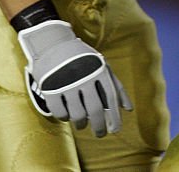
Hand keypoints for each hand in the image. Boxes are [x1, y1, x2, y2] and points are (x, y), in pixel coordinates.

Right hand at [18, 19, 132, 136]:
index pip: (110, 99)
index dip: (114, 117)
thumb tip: (128, 109)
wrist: (53, 43)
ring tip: (82, 125)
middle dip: (99, 126)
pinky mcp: (50, 88)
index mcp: (99, 70)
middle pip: (94, 110)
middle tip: (101, 134)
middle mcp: (84, 77)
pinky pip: (60, 113)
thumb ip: (116, 87)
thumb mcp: (102, 66)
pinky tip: (68, 116)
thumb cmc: (83, 59)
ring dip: (81, 124)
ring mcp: (66, 83)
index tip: (116, 130)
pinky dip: (65, 118)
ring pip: (77, 115)